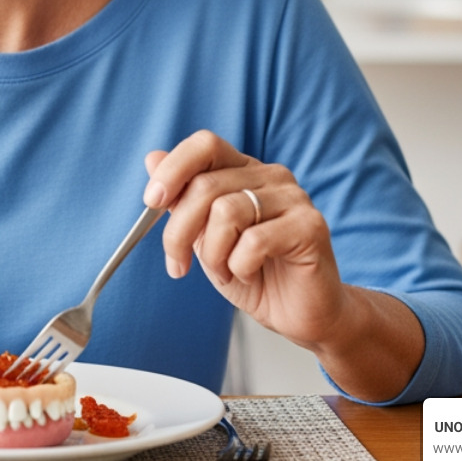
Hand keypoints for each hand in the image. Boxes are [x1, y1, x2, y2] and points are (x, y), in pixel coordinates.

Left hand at [143, 130, 345, 348]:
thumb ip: (182, 198)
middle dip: (178, 232)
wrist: (299, 315)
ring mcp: (294, 198)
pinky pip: (254, 242)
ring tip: (224, 272)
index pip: (205, 145)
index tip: (151, 202)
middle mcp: (271, 175)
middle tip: (177, 264)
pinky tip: (247, 274)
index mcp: (244, 170)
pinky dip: (238, 267)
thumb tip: (153, 158)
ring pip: (226, 212)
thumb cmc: (252, 274)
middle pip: (205, 186)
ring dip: (212, 254)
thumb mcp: (203, 237)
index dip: (173, 168)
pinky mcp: (310, 226)